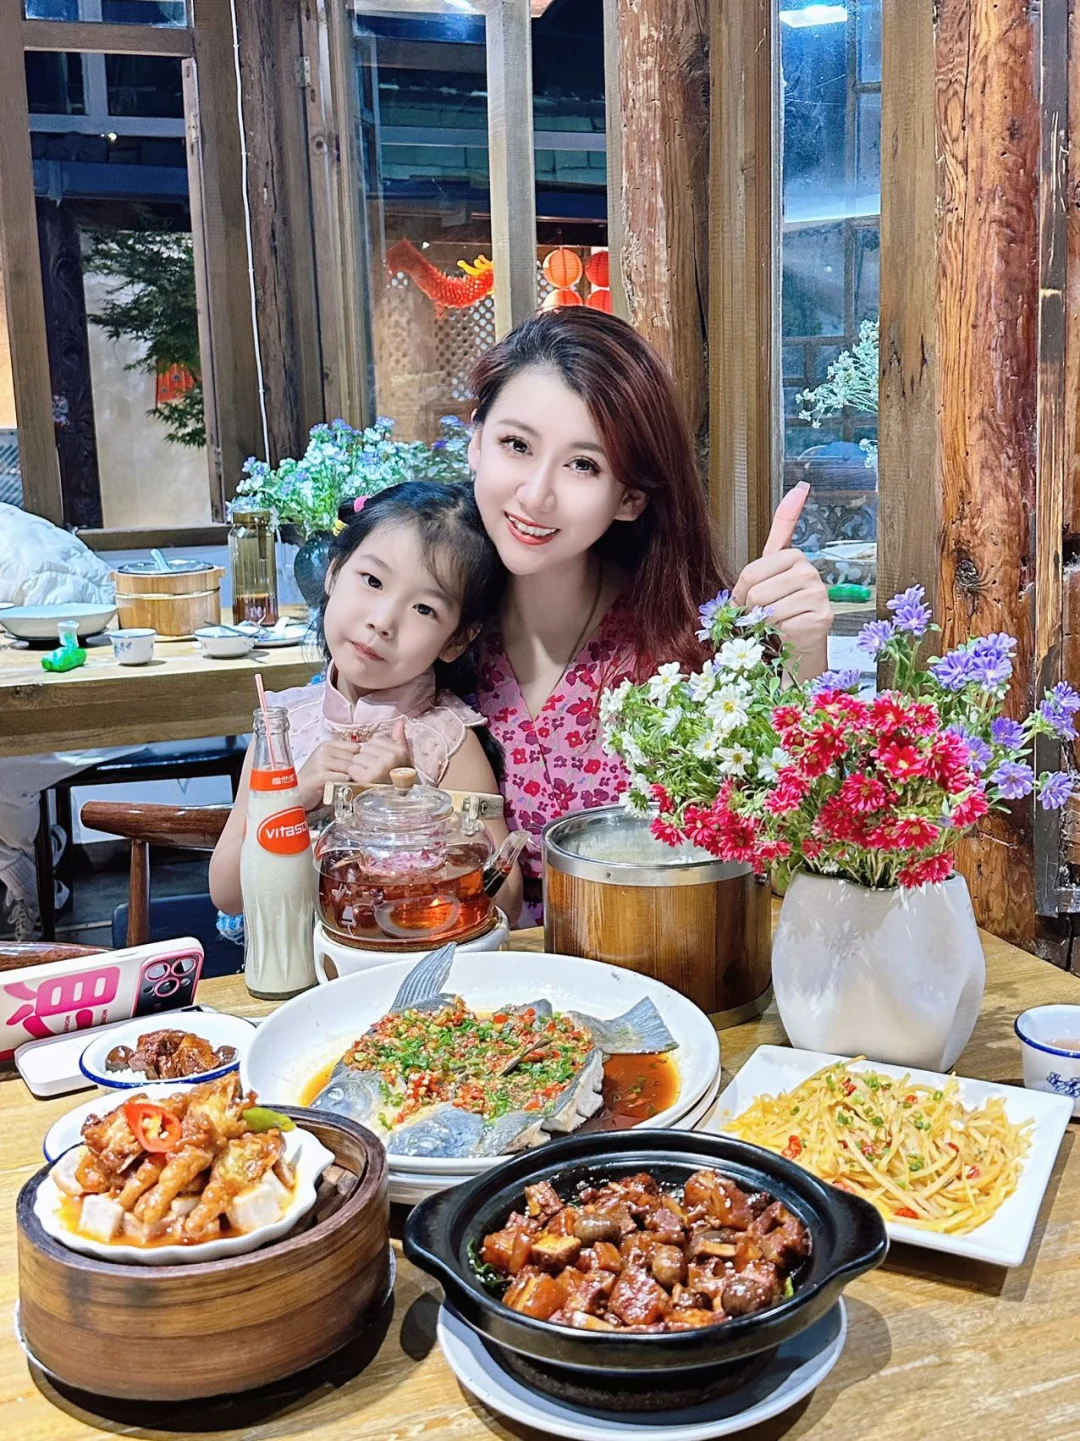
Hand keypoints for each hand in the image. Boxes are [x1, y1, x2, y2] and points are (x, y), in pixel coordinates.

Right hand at [296, 738, 359, 811]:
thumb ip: (345, 758)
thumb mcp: (330, 763)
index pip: (356, 747)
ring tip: (353, 785)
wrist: (298, 792)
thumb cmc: (317, 779)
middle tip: (360, 780)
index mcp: (328, 744)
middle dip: (359, 770)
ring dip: (354, 778)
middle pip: (354, 758)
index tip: (363, 769)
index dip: (362, 759)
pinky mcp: (320, 775)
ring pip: (350, 768)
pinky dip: (346, 785)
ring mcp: (321, 762)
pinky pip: (342, 778)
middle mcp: (324, 750)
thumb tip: (369, 758)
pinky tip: (344, 789)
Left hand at [347, 717, 412, 786]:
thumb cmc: (397, 778)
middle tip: (375, 770)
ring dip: (360, 766)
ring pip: (357, 757)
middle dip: (367, 758)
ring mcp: (379, 768)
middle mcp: (391, 758)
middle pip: (365, 748)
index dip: (376, 751)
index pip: (376, 739)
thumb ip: (399, 738)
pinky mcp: (367, 778)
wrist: (397, 801)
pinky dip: (355, 775)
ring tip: (369, 775)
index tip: (383, 762)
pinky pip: (352, 768)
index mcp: (400, 751)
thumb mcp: (402, 757)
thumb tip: (401, 721)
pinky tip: (363, 780)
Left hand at [733, 482, 832, 674]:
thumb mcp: (770, 571)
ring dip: (762, 622)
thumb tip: (801, 487)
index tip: (749, 595)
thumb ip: (782, 530)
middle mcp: (809, 571)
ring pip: (766, 608)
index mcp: (794, 556)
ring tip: (773, 624)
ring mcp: (818, 593)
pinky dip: (777, 633)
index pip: (751, 573)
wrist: (796, 646)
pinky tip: (786, 633)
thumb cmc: (778, 609)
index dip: (742, 592)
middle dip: (750, 609)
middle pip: (756, 590)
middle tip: (761, 615)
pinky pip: (781, 624)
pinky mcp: (821, 616)